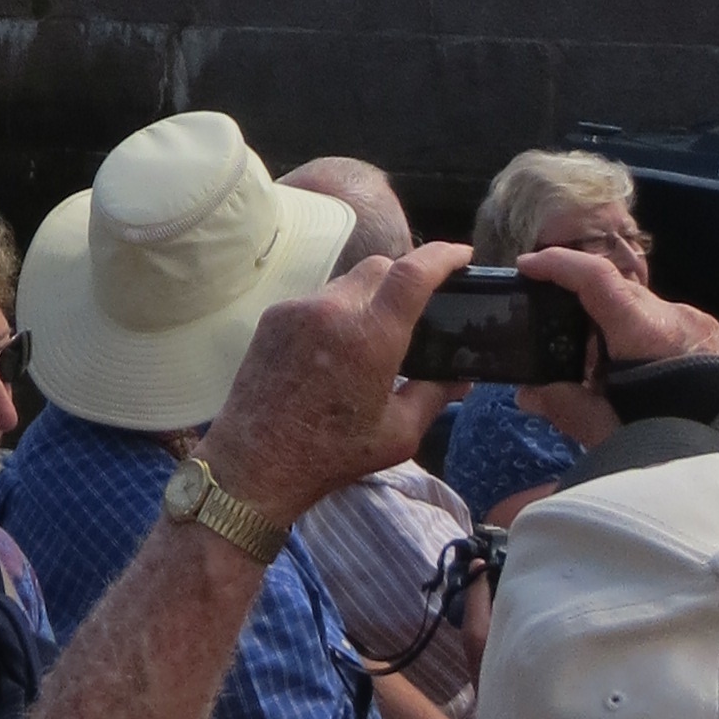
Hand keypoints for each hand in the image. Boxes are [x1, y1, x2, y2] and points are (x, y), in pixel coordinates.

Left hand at [198, 241, 470, 522]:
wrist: (257, 463)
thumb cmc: (332, 454)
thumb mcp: (399, 433)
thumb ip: (435, 396)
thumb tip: (462, 377)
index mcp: (371, 337)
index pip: (413, 272)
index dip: (443, 256)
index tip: (462, 254)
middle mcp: (334, 310)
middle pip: (381, 266)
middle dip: (407, 275)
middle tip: (421, 302)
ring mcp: (299, 309)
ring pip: (348, 280)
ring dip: (370, 294)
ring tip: (376, 332)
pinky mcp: (274, 316)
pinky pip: (319, 298)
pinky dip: (338, 309)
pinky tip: (338, 345)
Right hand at [512, 244, 718, 446]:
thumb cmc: (675, 445)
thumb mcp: (611, 432)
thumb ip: (567, 406)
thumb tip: (529, 393)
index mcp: (644, 331)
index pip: (595, 277)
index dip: (558, 265)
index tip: (528, 267)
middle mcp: (674, 316)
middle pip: (618, 293)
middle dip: (582, 303)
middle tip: (555, 332)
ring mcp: (700, 325)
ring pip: (644, 311)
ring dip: (616, 328)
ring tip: (600, 369)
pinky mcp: (717, 339)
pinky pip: (669, 326)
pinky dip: (643, 339)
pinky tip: (639, 376)